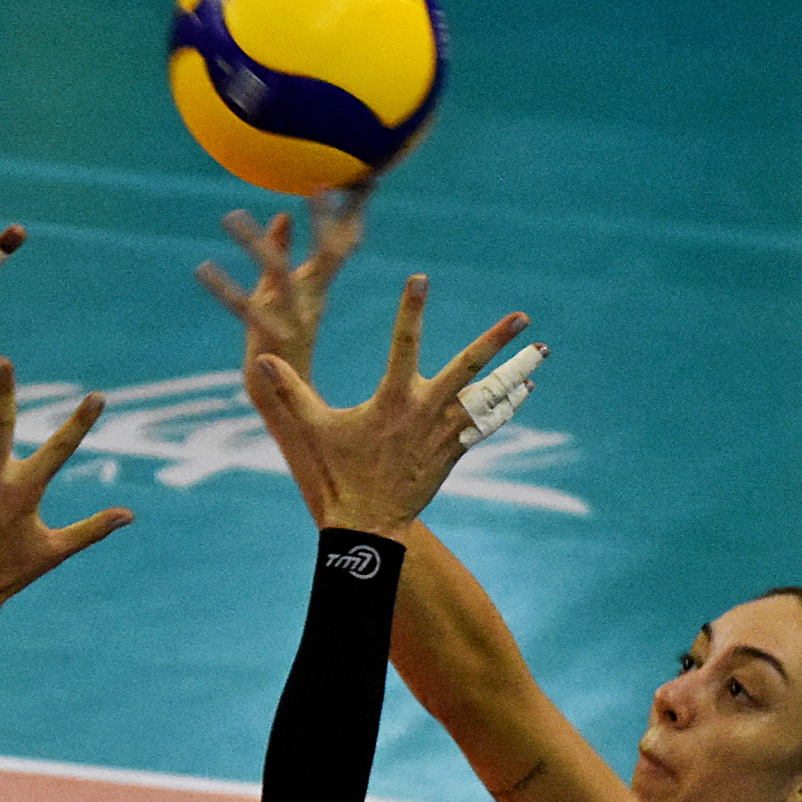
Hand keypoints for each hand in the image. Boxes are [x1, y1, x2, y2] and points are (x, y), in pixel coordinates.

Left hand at [0, 359, 131, 628]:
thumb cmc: (8, 573)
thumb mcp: (54, 551)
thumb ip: (92, 529)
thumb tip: (129, 515)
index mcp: (26, 490)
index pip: (61, 448)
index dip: (83, 422)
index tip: (98, 397)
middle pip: (1, 423)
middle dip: (3, 389)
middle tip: (2, 360)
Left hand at [195, 187, 369, 390]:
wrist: (278, 398)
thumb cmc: (276, 341)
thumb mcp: (277, 293)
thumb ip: (279, 253)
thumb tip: (281, 215)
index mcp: (316, 289)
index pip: (340, 245)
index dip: (350, 213)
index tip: (363, 177)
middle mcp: (311, 301)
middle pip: (328, 255)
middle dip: (324, 221)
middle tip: (319, 185)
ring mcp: (292, 320)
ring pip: (278, 274)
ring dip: (255, 245)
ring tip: (229, 215)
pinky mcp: (267, 337)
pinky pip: (244, 308)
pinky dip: (223, 288)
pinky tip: (203, 268)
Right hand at [250, 277, 534, 535]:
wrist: (370, 523)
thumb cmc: (341, 473)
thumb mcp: (315, 429)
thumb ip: (290, 392)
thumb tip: (260, 359)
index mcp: (393, 399)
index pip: (403, 342)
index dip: (411, 309)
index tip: (420, 277)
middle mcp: (426, 411)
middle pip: (468, 367)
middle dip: (495, 340)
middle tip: (522, 317)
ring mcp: (445, 432)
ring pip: (488, 395)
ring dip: (515, 371)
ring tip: (540, 350)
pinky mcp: (454, 450)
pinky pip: (487, 422)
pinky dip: (506, 404)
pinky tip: (525, 388)